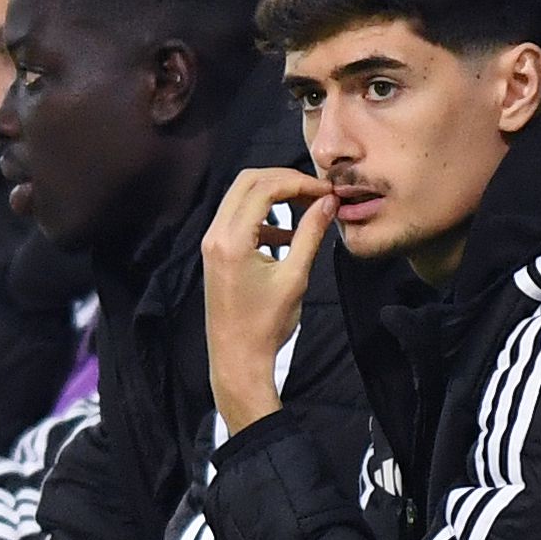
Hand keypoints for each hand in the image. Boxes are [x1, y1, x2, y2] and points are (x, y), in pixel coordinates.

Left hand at [201, 168, 335, 436]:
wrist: (237, 359)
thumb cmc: (265, 325)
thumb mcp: (295, 277)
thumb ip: (310, 234)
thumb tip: (328, 202)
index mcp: (231, 240)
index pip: (264, 188)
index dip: (298, 182)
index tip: (326, 191)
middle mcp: (215, 235)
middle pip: (248, 181)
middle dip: (284, 180)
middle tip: (316, 191)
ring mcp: (212, 242)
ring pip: (242, 196)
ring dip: (274, 195)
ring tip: (308, 206)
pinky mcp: (216, 252)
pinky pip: (239, 218)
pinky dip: (264, 216)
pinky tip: (289, 235)